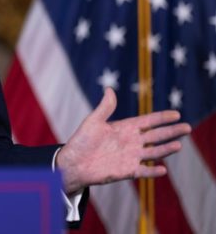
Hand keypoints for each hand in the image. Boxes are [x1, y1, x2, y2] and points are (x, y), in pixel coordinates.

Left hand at [56, 87, 190, 194]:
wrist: (73, 162)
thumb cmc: (81, 141)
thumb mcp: (93, 121)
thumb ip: (105, 108)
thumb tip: (109, 89)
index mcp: (125, 128)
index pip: (148, 122)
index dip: (161, 118)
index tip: (176, 114)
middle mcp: (132, 142)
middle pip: (156, 136)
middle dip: (171, 132)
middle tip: (187, 127)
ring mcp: (131, 156)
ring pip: (154, 152)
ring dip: (166, 150)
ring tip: (178, 145)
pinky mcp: (127, 171)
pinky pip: (143, 171)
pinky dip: (152, 171)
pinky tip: (162, 169)